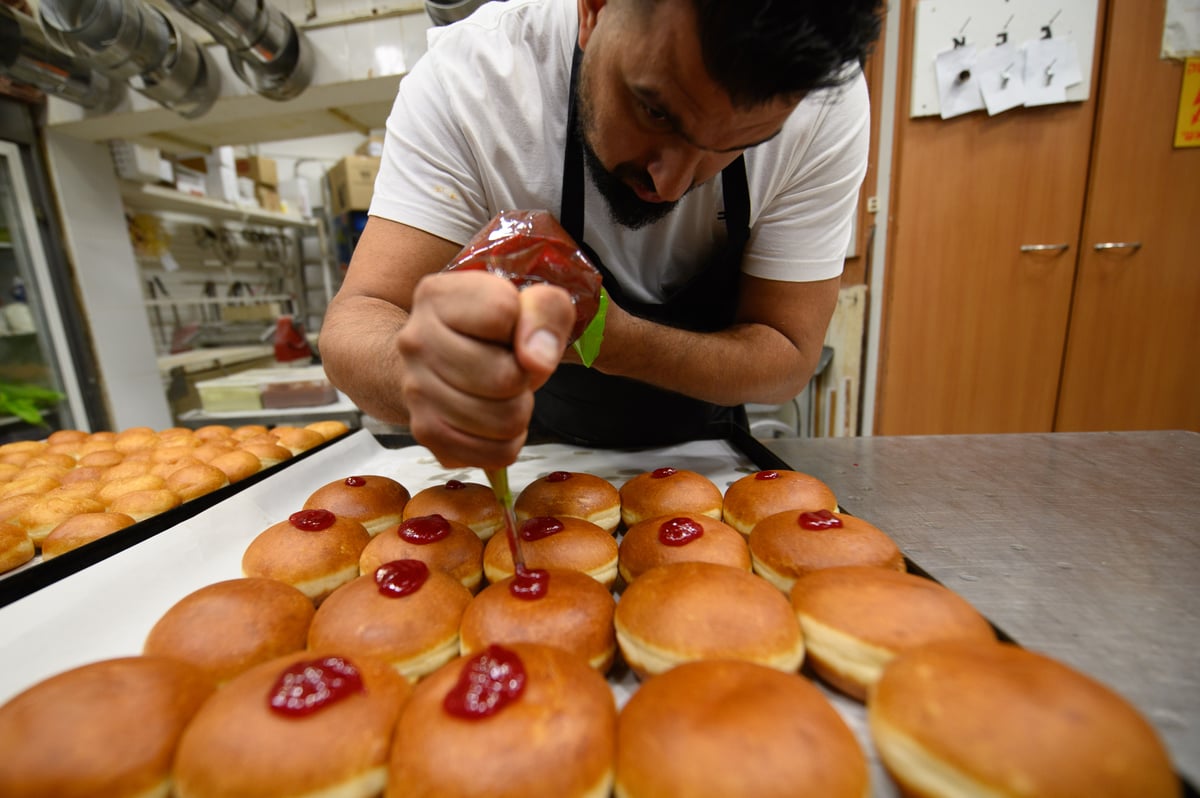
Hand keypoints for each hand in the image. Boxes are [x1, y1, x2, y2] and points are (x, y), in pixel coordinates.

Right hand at [396, 270, 575, 467]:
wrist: (441, 357)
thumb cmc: (491, 330)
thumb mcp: (530, 302)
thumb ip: (545, 313)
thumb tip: (535, 360)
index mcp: (436, 296)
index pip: (501, 313)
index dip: (523, 325)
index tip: (511, 328)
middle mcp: (414, 341)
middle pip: (505, 378)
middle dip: (523, 376)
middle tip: (510, 366)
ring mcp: (414, 390)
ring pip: (504, 420)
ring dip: (518, 409)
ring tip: (502, 392)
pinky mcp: (425, 432)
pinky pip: (494, 454)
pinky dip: (508, 441)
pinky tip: (495, 419)